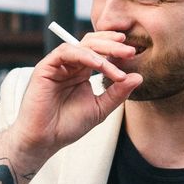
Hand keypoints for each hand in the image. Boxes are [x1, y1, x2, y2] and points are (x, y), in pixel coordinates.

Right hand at [11, 32, 141, 160]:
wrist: (45, 140)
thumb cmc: (68, 126)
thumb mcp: (100, 108)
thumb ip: (117, 93)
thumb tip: (138, 77)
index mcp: (81, 71)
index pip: (99, 51)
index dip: (116, 49)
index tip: (135, 54)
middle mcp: (69, 65)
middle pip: (92, 43)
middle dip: (113, 45)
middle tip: (132, 51)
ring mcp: (57, 65)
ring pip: (82, 45)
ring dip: (103, 49)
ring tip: (121, 57)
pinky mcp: (46, 67)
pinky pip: (67, 52)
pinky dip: (85, 55)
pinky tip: (100, 65)